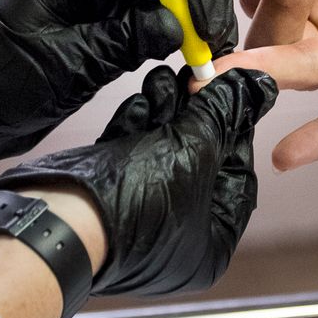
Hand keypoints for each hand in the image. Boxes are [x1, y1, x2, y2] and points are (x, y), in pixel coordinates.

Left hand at [0, 0, 236, 162]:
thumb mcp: (63, 65)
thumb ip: (121, 41)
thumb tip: (180, 30)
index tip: (207, 30)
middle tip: (216, 41)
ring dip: (196, 11)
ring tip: (207, 55)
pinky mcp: (109, 19)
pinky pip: (159, 10)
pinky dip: (181, 29)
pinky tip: (188, 59)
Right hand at [0, 65, 275, 295]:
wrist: (58, 219)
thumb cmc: (130, 206)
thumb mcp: (194, 150)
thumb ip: (225, 113)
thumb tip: (258, 86)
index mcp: (211, 243)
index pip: (239, 173)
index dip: (238, 126)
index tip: (237, 90)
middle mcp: (179, 236)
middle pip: (201, 159)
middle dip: (198, 112)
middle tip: (200, 73)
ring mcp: (141, 216)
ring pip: (164, 152)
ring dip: (167, 111)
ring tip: (169, 77)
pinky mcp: (109, 195)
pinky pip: (133, 155)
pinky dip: (140, 124)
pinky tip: (144, 96)